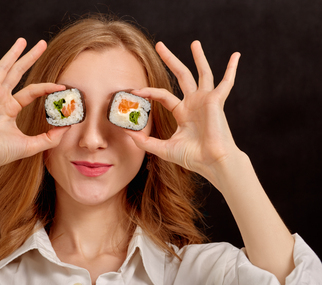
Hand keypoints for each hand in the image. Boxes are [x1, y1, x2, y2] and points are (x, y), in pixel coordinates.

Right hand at [0, 38, 68, 173]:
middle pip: (18, 72)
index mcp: (10, 108)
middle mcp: (0, 98)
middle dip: (29, 57)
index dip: (47, 87)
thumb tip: (68, 127)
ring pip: (2, 68)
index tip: (62, 85)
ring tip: (23, 40)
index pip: (32, 91)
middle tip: (42, 44)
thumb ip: (50, 138)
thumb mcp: (31, 145)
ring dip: (12, 53)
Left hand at [125, 41, 240, 180]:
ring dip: (198, 57)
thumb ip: (145, 141)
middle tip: (159, 45)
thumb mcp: (163, 148)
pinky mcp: (216, 101)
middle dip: (170, 60)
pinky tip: (236, 55)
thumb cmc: (192, 157)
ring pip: (201, 73)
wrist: (212, 162)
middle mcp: (194, 103)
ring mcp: (206, 101)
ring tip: (194, 42)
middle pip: (181, 75)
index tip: (134, 90)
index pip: (163, 95)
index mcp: (182, 113)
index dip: (148, 92)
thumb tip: (127, 133)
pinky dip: (232, 69)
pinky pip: (226, 83)